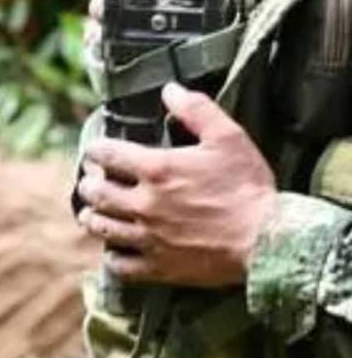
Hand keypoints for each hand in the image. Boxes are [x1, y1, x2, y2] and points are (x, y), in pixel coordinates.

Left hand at [76, 83, 276, 286]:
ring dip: (93, 217)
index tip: (97, 152)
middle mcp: (144, 203)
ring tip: (94, 212)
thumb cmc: (247, 187)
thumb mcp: (227, 138)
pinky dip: (112, 257)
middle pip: (95, 192)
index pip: (104, 154)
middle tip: (92, 181)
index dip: (96, 151)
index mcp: (155, 169)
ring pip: (101, 228)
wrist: (269, 243)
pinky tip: (116, 249)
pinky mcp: (160, 267)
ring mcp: (149, 237)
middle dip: (89, 184)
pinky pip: (120, 266)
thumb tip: (169, 89)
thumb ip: (196, 109)